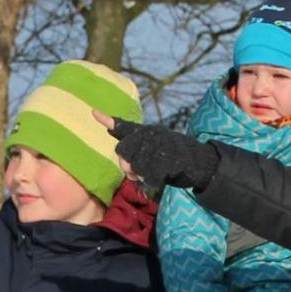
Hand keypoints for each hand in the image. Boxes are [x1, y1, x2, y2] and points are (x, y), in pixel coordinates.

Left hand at [92, 110, 219, 190]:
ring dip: (139, 174)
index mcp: (146, 132)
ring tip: (147, 174)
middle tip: (134, 172)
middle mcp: (152, 135)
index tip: (93, 112)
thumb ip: (131, 145)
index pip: (124, 127)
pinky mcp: (171, 160)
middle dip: (126, 165)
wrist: (197, 161)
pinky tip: (158, 177)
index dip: (108, 120)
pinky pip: (149, 175)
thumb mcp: (149, 147)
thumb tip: (110, 133)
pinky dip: (151, 180)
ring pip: (135, 165)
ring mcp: (162, 146)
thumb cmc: (168, 156)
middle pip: (124, 151)